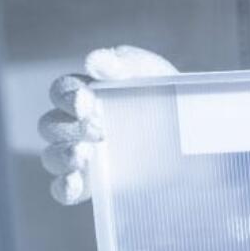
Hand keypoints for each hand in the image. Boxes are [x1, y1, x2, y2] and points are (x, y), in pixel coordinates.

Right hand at [37, 46, 177, 204]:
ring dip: (62, 156)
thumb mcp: (155, 75)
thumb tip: (94, 61)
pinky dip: (64, 187)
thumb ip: (126, 63)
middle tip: (100, 131)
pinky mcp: (92, 185)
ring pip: (52, 156)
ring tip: (85, 156)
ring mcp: (82, 156)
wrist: (198, 139)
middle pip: (51, 125)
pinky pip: (64, 189)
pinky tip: (76, 184)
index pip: (62, 91)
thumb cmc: (170, 98)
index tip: (86, 102)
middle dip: (70, 128)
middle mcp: (76, 125)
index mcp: (87, 94)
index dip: (68, 97)